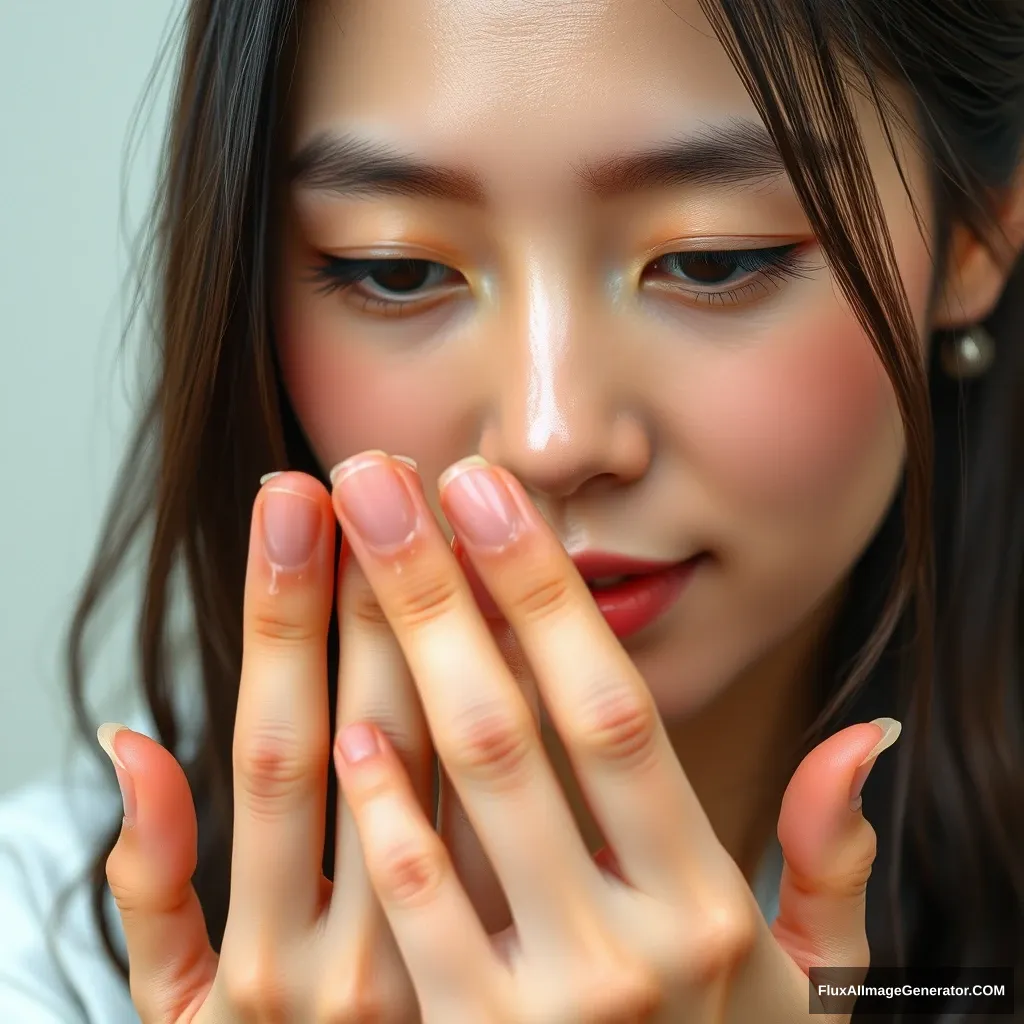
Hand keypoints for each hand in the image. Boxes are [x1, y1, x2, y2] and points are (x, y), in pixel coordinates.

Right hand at [100, 467, 509, 1021]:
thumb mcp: (191, 1023)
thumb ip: (155, 897)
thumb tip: (131, 745)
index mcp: (261, 966)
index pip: (273, 744)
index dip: (281, 614)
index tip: (296, 500)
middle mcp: (355, 971)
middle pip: (370, 732)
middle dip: (373, 591)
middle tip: (372, 469)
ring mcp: (457, 985)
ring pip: (464, 767)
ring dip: (452, 629)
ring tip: (446, 505)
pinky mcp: (538, 993)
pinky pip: (545, 837)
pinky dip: (531, 727)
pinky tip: (517, 625)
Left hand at [326, 451, 899, 1022]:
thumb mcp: (807, 989)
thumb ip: (830, 863)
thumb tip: (866, 738)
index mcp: (706, 902)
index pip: (612, 706)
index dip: (543, 590)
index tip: (484, 490)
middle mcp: (635, 946)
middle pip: (517, 723)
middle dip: (441, 586)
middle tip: (383, 478)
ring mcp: (549, 1008)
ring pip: (456, 794)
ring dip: (388, 660)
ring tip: (338, 551)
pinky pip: (420, 916)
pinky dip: (382, 818)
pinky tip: (342, 726)